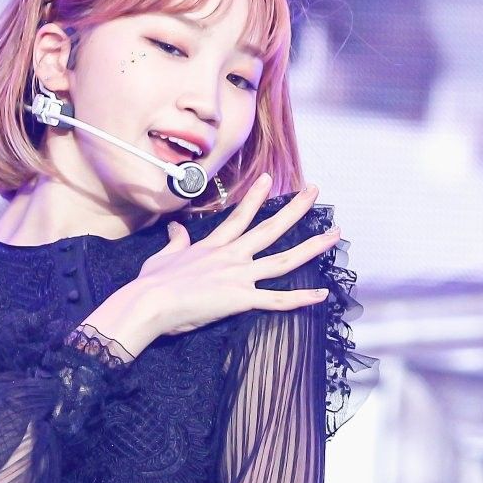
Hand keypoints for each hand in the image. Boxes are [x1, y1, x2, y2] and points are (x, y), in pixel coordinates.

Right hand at [85, 177, 337, 355]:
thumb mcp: (163, 256)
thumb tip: (175, 227)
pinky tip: (323, 294)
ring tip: (334, 234)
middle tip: (315, 192)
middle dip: (296, 209)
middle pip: (270, 228)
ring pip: (284, 259)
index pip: (239, 216)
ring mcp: (239, 276)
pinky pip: (278, 300)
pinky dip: (301, 299)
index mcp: (213, 246)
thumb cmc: (151, 283)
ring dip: (312, 247)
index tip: (268, 180)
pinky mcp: (241, 299)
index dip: (255, 198)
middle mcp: (231, 256)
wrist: (148, 302)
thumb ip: (175, 241)